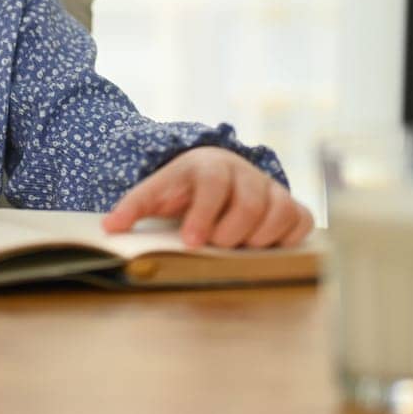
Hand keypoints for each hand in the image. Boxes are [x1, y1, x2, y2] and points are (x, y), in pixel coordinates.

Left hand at [101, 147, 312, 248]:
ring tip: (239, 248)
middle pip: (250, 201)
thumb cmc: (184, 188)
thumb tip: (110, 227)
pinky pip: (302, 219)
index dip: (204, 213)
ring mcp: (270, 188)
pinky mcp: (290, 204)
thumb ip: (134, 206)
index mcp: (209, 165)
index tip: (193, 241)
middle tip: (216, 246)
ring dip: (260, 237)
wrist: (214, 172)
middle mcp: (245, 172)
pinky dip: (289, 236)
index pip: (213, 184)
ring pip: (280, 210)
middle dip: (232, 231)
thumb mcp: (157, 191)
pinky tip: (268, 246)